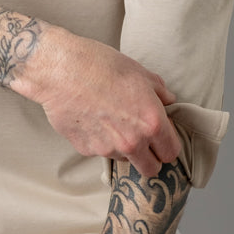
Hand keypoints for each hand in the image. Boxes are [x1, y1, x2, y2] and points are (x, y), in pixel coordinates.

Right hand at [12, 29, 181, 177]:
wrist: (61, 69)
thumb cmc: (100, 65)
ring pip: (124, 159)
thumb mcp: (138, 72)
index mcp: (151, 122)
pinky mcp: (85, 149)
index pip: (171, 152)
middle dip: (149, 157)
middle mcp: (132, 142)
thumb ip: (159, 91)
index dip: (167, 145)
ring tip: (110, 120)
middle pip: (150, 169)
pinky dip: (98, 140)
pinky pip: (98, 151)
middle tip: (142, 140)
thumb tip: (168, 100)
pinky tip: (92, 118)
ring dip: (122, 147)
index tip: (161, 138)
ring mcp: (107, 148)